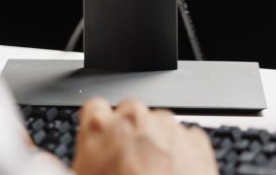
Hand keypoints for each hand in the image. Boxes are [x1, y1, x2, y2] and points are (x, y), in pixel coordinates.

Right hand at [70, 97, 217, 174]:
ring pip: (160, 124)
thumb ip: (86, 160)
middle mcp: (134, 119)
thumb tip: (79, 165)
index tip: (104, 139)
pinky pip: (188, 138)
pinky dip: (183, 152)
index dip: (99, 127)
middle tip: (131, 163)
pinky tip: (175, 174)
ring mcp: (168, 127)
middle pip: (130, 112)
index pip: (93, 108)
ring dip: (157, 142)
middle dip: (131, 131)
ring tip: (155, 173)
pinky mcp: (196, 142)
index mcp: (99, 127)